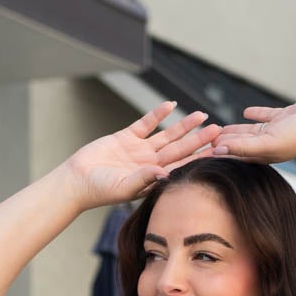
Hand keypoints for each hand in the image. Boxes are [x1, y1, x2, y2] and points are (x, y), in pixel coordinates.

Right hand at [65, 100, 223, 208]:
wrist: (76, 180)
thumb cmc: (98, 190)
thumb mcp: (123, 188)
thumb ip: (144, 179)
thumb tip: (166, 173)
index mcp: (153, 179)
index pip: (182, 166)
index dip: (199, 158)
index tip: (217, 151)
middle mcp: (150, 164)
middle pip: (180, 149)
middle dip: (199, 140)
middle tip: (219, 130)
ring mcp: (139, 150)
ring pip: (167, 135)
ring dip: (184, 126)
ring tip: (202, 116)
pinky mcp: (126, 137)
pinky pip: (146, 123)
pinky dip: (158, 114)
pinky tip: (172, 105)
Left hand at [208, 98, 295, 164]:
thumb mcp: (267, 143)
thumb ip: (242, 146)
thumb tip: (217, 149)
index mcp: (262, 155)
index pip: (234, 155)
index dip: (219, 155)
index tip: (201, 155)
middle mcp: (267, 145)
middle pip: (239, 144)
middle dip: (223, 143)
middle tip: (205, 141)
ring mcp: (276, 131)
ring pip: (250, 131)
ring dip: (235, 130)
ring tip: (220, 129)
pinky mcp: (284, 117)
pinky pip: (265, 116)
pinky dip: (255, 115)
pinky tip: (245, 112)